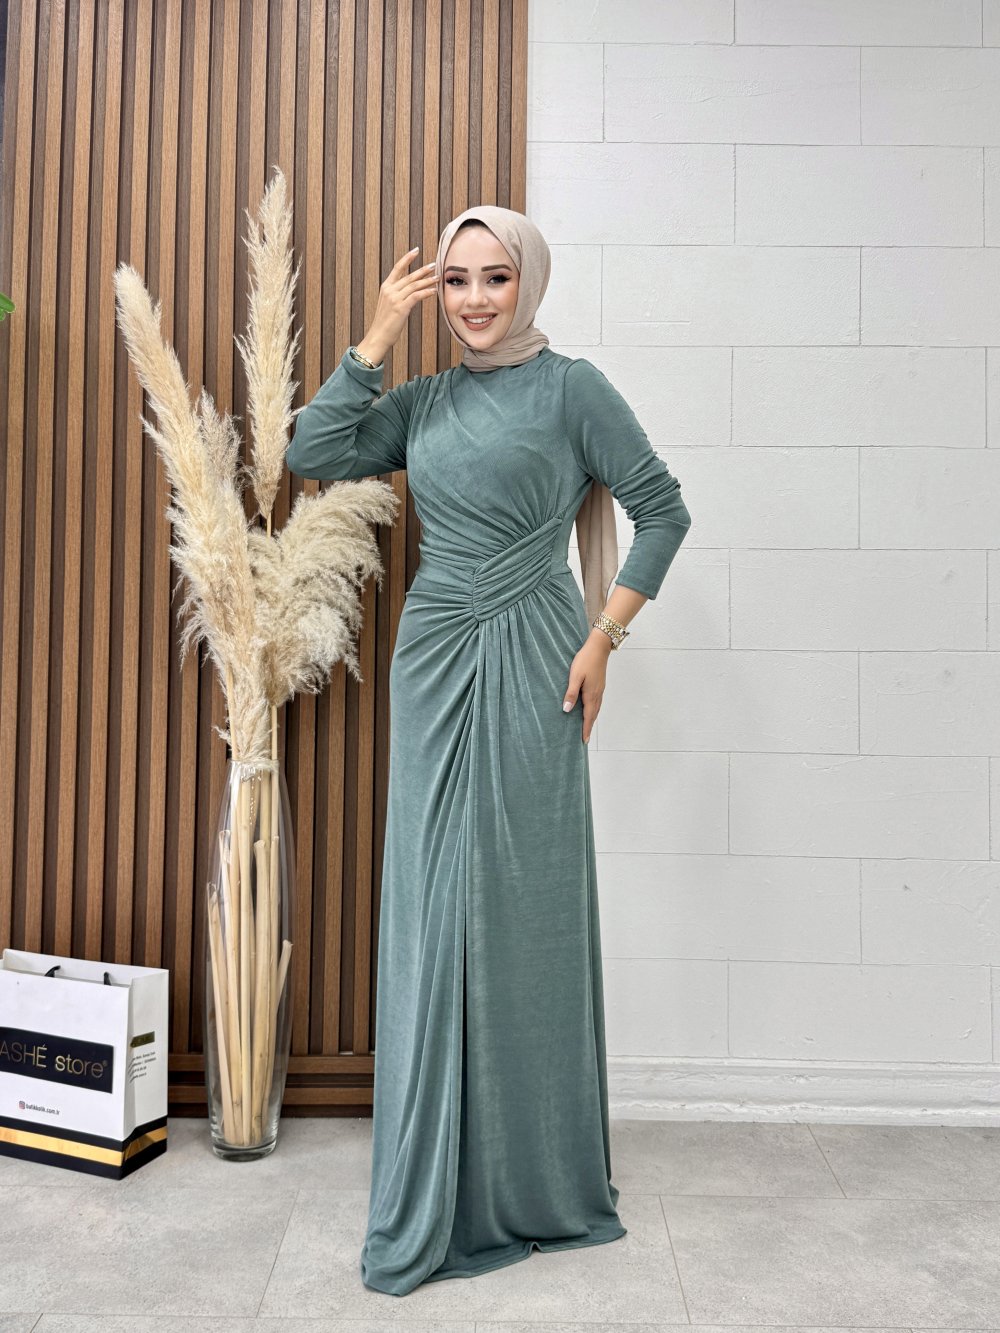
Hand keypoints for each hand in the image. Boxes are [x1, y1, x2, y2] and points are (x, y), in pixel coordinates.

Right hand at [358, 247, 438, 363]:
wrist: (378, 336)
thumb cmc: (385, 323)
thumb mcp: (389, 305)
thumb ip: (398, 295)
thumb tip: (411, 291)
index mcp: (386, 287)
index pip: (397, 268)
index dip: (407, 258)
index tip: (416, 250)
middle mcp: (390, 290)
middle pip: (409, 276)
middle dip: (423, 270)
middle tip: (434, 265)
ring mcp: (395, 298)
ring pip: (414, 285)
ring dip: (427, 280)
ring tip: (437, 278)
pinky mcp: (401, 308)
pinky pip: (416, 296)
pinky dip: (426, 292)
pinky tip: (434, 291)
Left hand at [562, 632, 612, 742]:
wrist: (599, 647)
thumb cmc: (585, 660)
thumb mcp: (575, 676)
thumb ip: (571, 693)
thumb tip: (567, 710)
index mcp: (591, 694)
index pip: (588, 717)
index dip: (585, 729)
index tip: (583, 741)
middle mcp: (597, 694)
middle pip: (594, 715)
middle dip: (589, 726)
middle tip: (584, 737)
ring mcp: (600, 689)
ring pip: (596, 708)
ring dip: (592, 718)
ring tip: (587, 726)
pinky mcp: (600, 684)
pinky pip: (597, 702)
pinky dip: (594, 709)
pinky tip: (590, 708)